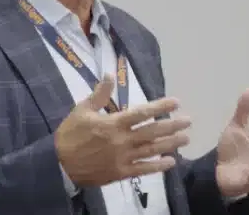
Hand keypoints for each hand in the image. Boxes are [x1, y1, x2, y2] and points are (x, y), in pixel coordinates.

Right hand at [54, 74, 191, 186]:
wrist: (59, 163)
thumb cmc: (70, 134)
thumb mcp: (81, 110)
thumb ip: (99, 94)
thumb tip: (109, 75)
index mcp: (112, 123)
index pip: (141, 113)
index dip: (160, 107)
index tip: (176, 102)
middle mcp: (121, 140)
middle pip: (152, 132)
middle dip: (172, 126)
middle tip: (188, 121)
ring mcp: (123, 158)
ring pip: (151, 150)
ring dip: (170, 144)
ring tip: (185, 139)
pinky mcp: (121, 173)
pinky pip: (143, 169)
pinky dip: (158, 166)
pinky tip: (171, 162)